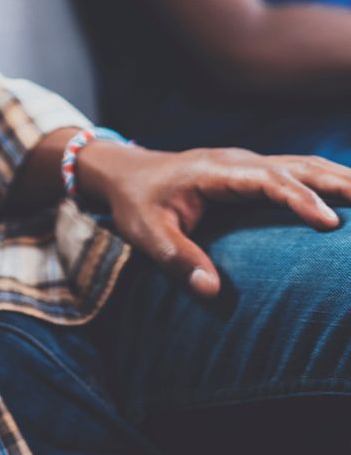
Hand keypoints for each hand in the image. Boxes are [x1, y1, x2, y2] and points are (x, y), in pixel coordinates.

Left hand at [76, 142, 350, 297]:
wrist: (125, 173)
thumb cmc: (135, 203)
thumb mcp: (145, 232)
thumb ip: (177, 258)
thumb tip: (212, 292)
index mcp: (215, 172)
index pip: (267, 179)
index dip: (300, 199)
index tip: (330, 223)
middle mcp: (238, 161)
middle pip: (298, 166)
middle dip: (340, 183)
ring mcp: (248, 164)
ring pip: (305, 165)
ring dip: (342, 179)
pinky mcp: (253, 172)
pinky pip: (298, 172)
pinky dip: (329, 182)